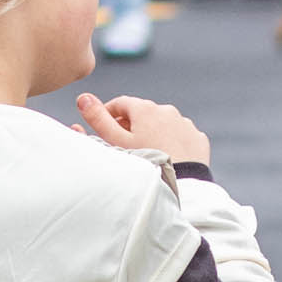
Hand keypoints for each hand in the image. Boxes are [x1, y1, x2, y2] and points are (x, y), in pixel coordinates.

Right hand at [76, 92, 208, 164]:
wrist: (182, 184)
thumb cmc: (145, 163)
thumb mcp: (116, 142)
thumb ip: (98, 119)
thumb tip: (83, 97)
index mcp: (145, 108)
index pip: (121, 103)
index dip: (109, 113)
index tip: (103, 126)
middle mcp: (167, 110)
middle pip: (143, 113)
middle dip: (131, 124)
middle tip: (123, 143)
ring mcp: (185, 124)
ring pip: (163, 124)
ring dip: (153, 132)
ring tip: (147, 153)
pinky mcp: (198, 138)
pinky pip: (181, 136)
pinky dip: (173, 142)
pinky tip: (168, 157)